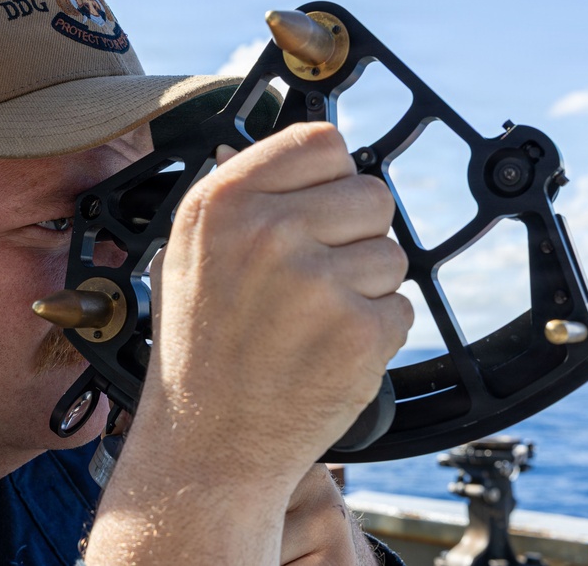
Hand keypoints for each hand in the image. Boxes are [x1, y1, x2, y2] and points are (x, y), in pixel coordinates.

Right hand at [85, 123, 411, 565]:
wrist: (209, 445)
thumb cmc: (200, 351)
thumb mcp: (187, 255)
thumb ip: (241, 196)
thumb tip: (294, 146)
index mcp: (223, 202)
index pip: (323, 142)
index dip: (329, 179)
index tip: (317, 210)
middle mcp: (269, 232)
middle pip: (371, 194)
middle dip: (355, 236)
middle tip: (313, 281)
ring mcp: (317, 282)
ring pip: (392, 252)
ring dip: (366, 287)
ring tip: (312, 323)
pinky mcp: (359, 331)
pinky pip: (400, 307)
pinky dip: (375, 332)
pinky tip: (326, 353)